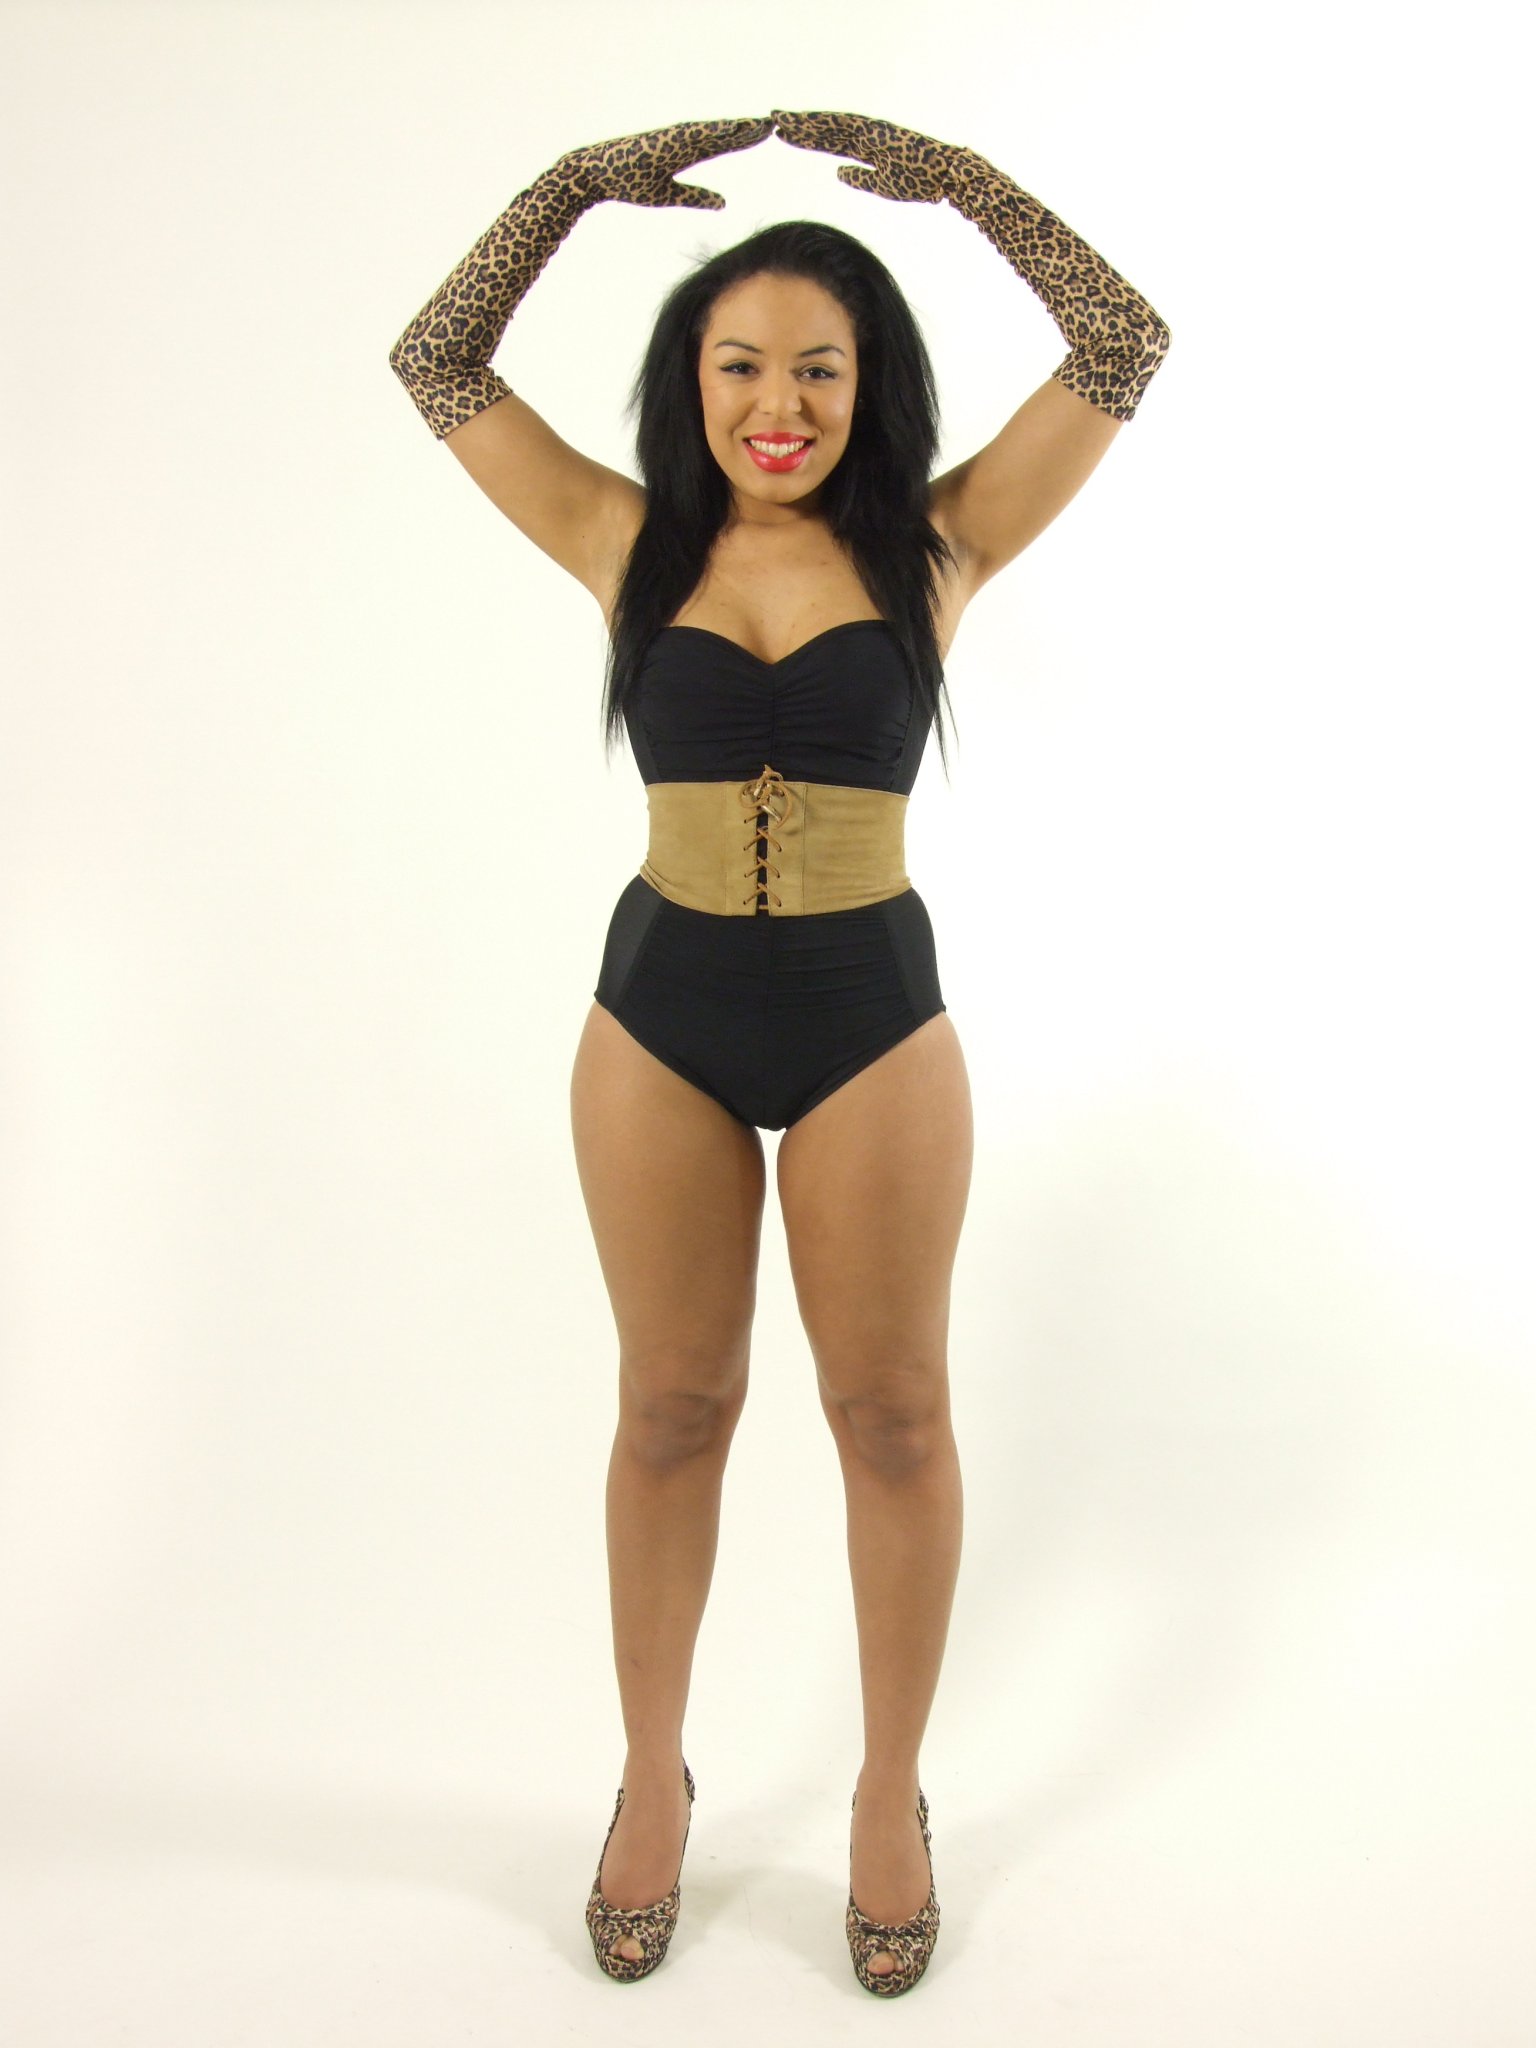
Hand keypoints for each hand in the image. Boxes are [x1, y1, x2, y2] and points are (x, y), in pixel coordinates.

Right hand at [558, 115, 772, 209]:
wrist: (598, 175)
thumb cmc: (629, 183)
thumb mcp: (670, 195)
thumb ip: (697, 197)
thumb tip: (725, 203)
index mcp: (684, 153)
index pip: (720, 145)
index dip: (742, 140)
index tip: (764, 135)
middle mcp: (682, 141)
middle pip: (722, 134)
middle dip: (746, 129)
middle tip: (773, 123)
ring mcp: (674, 139)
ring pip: (713, 131)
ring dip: (737, 127)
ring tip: (761, 124)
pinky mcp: (665, 140)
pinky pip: (695, 135)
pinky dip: (716, 131)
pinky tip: (735, 127)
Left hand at [770, 110, 978, 203]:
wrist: (944, 174)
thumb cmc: (919, 182)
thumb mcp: (882, 184)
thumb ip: (860, 177)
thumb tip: (838, 172)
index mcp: (866, 147)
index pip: (830, 141)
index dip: (807, 137)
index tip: (785, 134)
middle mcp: (864, 134)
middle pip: (825, 130)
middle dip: (800, 125)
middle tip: (773, 120)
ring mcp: (869, 132)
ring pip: (831, 126)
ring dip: (805, 123)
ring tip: (781, 121)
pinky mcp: (875, 134)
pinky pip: (845, 130)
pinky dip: (823, 127)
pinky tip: (804, 125)